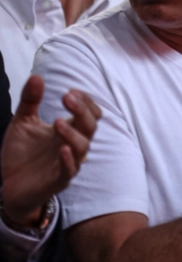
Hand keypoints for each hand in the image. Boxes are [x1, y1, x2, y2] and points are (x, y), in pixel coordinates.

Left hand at [1, 76, 100, 227]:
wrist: (10, 185)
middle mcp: (72, 144)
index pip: (90, 113)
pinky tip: (62, 149)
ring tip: (58, 122)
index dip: (85, 101)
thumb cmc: (22, 154)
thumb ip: (30, 101)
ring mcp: (67, 162)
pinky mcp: (57, 180)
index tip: (70, 91)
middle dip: (83, 111)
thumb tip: (37, 77)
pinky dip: (68, 160)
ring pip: (83, 147)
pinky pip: (69, 170)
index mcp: (69, 130)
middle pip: (91, 126)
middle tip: (67, 98)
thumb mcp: (22, 123)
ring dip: (73, 134)